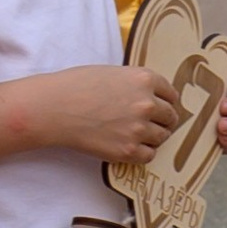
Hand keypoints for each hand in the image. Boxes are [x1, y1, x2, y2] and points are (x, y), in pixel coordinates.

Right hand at [0, 63, 179, 166]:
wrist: (55, 108)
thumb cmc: (77, 86)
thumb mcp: (112, 73)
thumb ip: (135, 83)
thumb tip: (151, 96)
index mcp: (144, 79)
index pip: (171, 93)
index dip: (167, 101)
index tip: (163, 106)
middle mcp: (147, 103)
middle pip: (170, 116)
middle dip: (163, 120)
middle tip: (152, 123)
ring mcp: (139, 128)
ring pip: (162, 137)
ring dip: (153, 136)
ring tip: (137, 134)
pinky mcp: (128, 150)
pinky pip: (149, 155)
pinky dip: (143, 152)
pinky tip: (130, 146)